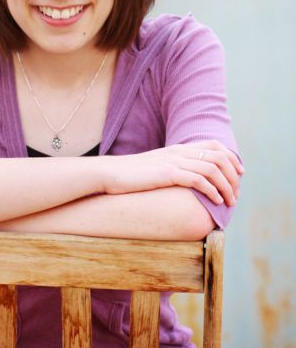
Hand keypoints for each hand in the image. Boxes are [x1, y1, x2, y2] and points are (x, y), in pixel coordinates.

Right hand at [104, 140, 242, 205]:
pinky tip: (215, 201)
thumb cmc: (130, 176)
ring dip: (226, 186)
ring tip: (229, 202)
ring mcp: (173, 161)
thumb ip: (173, 170)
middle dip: (233, 176)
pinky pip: (198, 179)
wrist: (108, 174)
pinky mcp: (167, 174)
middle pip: (219, 157)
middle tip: (236, 193)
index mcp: (178, 148)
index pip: (214, 145)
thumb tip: (186, 182)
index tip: (239, 174)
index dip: (231, 158)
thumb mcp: (156, 168)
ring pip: (213, 168)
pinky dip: (212, 190)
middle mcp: (179, 152)